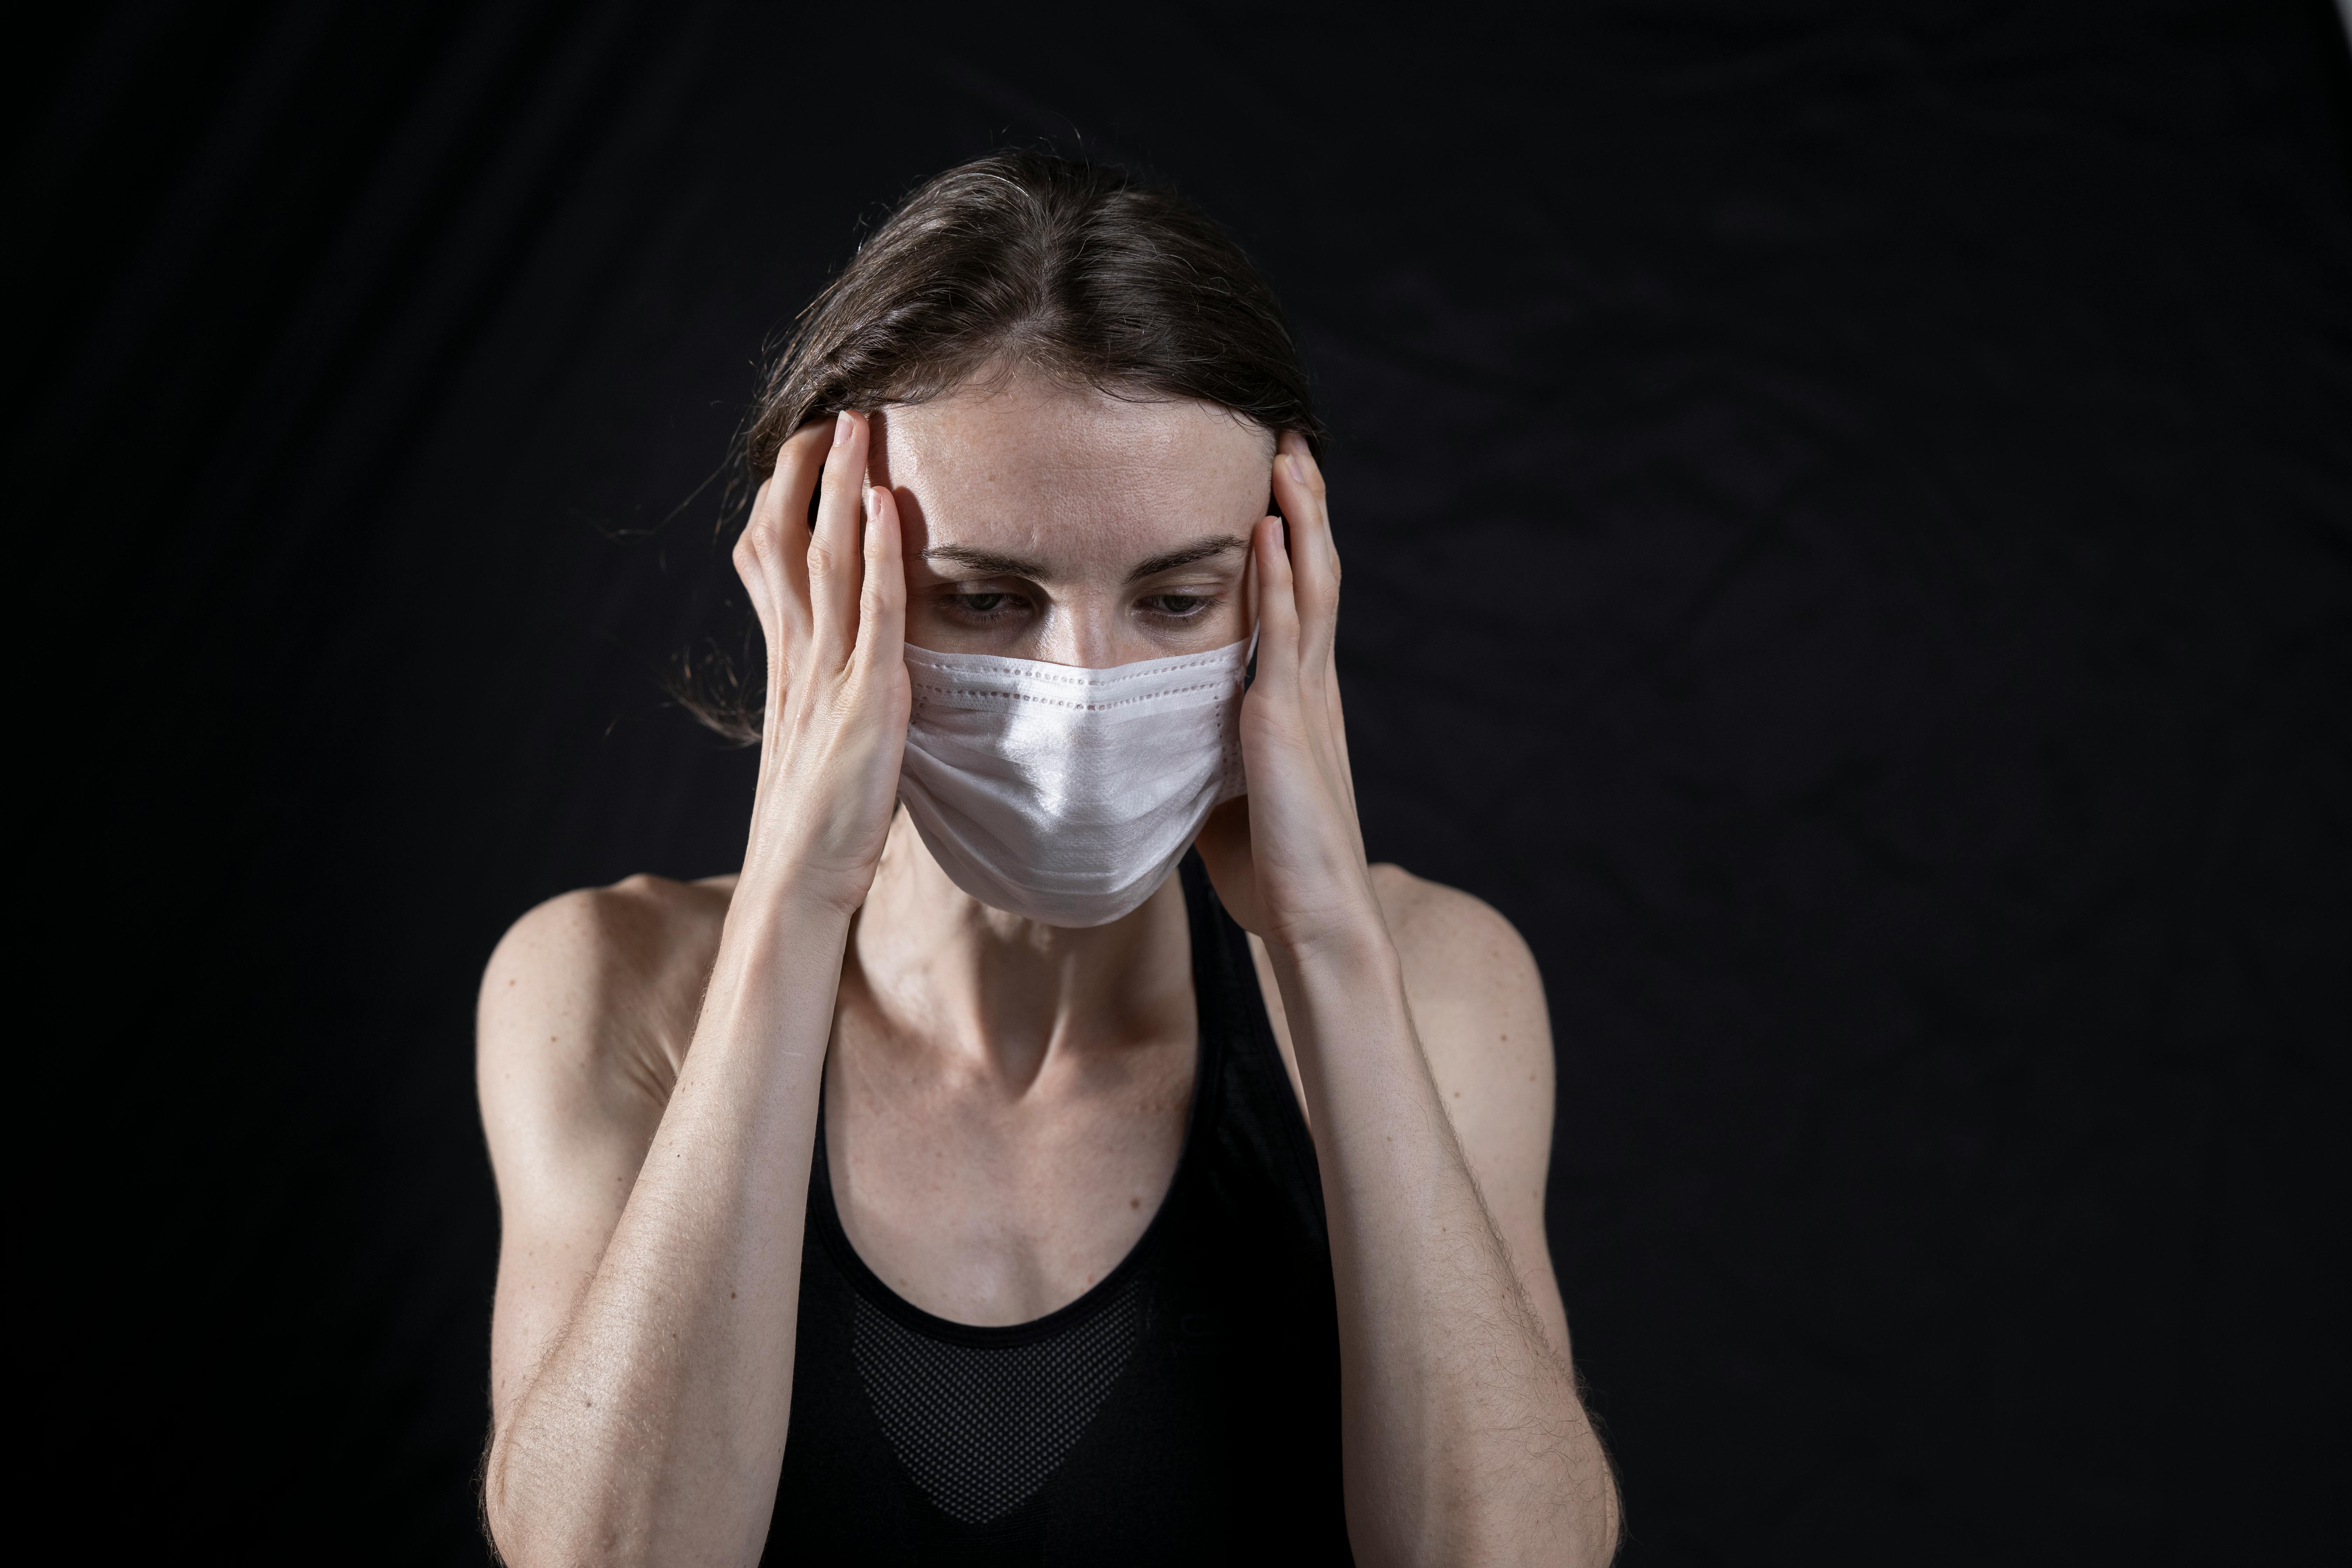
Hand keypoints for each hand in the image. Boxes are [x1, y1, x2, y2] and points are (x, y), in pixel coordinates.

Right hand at [730, 410, 908, 914]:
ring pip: (826, 558)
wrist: (800, 881)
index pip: (770, 559)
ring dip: (841, 486)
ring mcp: (828, 675)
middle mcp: (798, 656)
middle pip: (788, 538)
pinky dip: (877, 555)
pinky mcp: (866, 701)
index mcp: (788, 661)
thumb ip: (835, 691)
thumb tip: (860, 665)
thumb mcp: (824, 735)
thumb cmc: (821, 820)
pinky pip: (873, 613)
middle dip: (805, 470)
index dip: (784, 498)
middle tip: (829, 409)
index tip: (801, 448)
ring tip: (858, 425)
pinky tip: (885, 505)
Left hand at [1195, 433, 1382, 956]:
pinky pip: (1282, 634)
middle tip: (1292, 440)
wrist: (1315, 917)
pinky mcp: (1286, 721)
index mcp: (1300, 701)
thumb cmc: (1273, 869)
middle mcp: (1311, 687)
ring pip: (1308, 586)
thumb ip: (1209, 754)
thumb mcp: (1230, 792)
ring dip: (1299, 518)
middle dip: (1305, 505)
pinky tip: (1267, 530)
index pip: (1299, 599)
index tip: (1280, 483)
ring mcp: (1305, 699)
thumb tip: (1167, 742)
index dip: (1296, 538)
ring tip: (1288, 456)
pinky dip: (1277, 579)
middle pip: (1313, 573)